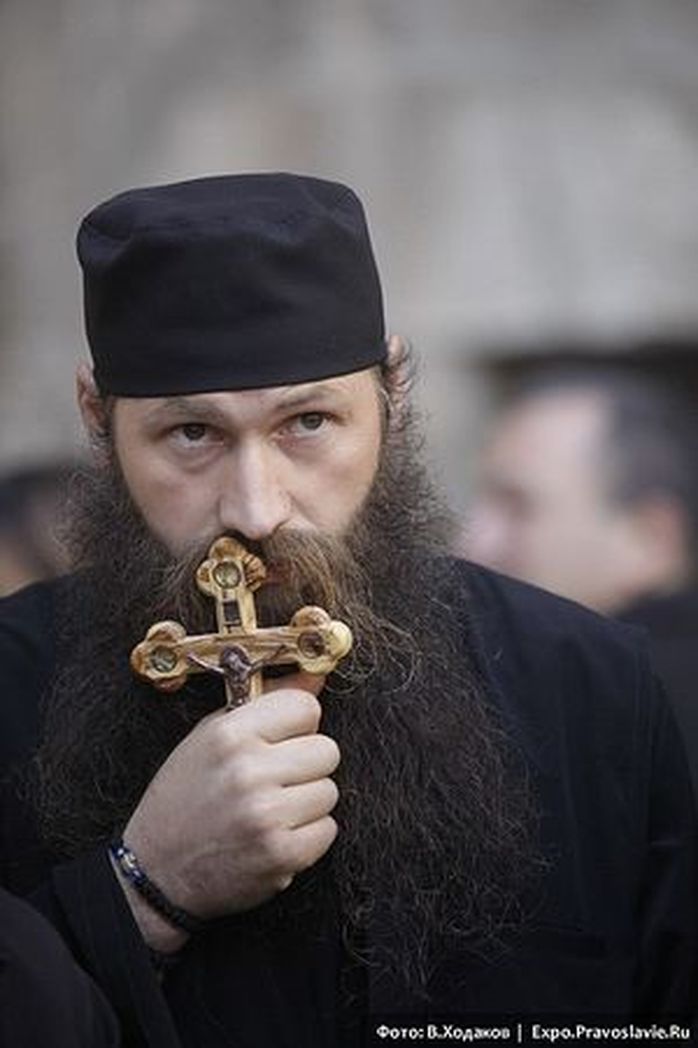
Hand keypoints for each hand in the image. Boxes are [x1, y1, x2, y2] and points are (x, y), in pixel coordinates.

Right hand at [117, 672, 338, 950]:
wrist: (156, 872)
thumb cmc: (184, 798)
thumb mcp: (210, 738)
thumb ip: (265, 704)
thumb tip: (315, 676)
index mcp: (229, 734)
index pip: (305, 707)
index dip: (298, 725)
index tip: (282, 740)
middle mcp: (249, 771)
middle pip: (327, 750)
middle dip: (306, 765)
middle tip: (276, 780)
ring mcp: (266, 815)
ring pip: (329, 791)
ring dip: (307, 803)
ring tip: (271, 810)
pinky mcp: (280, 855)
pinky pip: (327, 830)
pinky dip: (308, 836)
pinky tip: (275, 836)